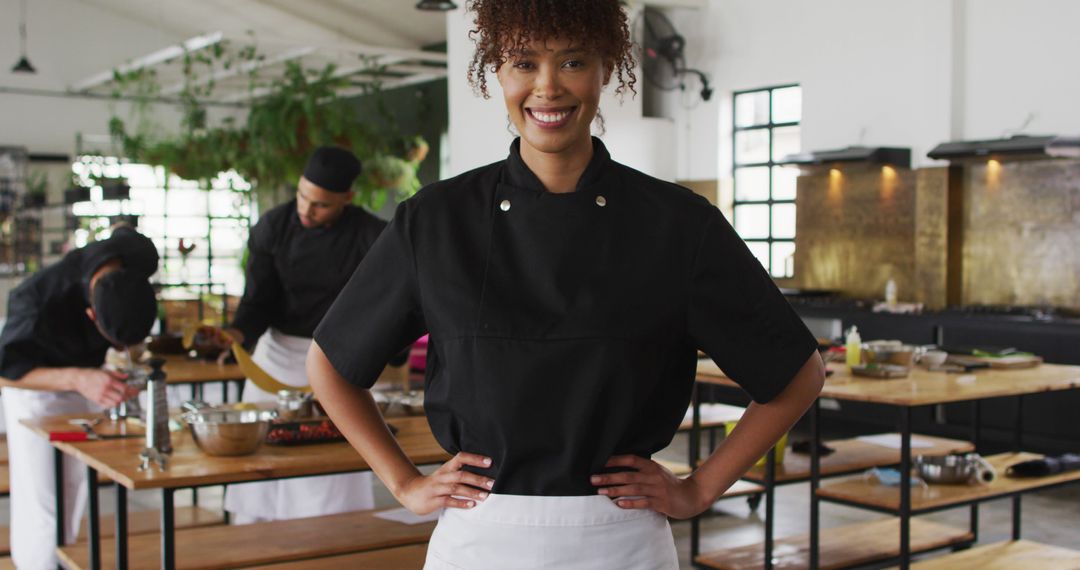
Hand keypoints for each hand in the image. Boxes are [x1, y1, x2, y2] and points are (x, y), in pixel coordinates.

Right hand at [73, 368, 136, 407]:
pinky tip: (115, 401)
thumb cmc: (91, 374)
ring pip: (115, 403)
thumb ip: (118, 374)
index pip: (124, 388)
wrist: (78, 379)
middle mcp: (105, 389)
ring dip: (121, 401)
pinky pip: (107, 405)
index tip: (136, 391)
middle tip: (131, 395)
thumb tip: (126, 376)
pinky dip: (113, 404)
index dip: (132, 391)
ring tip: (123, 398)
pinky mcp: (96, 400)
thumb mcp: (106, 371)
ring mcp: (100, 395)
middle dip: (128, 397)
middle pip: (121, 397)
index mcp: (109, 380)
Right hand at [394, 452, 494, 514]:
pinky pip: (448, 501)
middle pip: (461, 475)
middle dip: (477, 479)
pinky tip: (471, 505)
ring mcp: (436, 489)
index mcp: (446, 468)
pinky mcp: (432, 501)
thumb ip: (459, 474)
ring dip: (472, 492)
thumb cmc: (433, 484)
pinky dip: (460, 503)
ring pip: (455, 488)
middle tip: (492, 483)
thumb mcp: (444, 475)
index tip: (490, 462)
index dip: (475, 459)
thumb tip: (483, 475)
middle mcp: (442, 476)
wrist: (408, 492)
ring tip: (485, 496)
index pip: (460, 458)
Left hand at [591, 455, 709, 518]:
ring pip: (633, 489)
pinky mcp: (660, 502)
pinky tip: (619, 504)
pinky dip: (630, 503)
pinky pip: (643, 502)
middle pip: (628, 475)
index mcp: (651, 466)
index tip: (600, 462)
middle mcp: (653, 476)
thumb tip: (620, 468)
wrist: (691, 496)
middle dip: (609, 477)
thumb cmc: (670, 485)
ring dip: (615, 490)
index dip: (615, 460)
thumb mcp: (657, 473)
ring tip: (601, 492)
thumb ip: (642, 470)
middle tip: (593, 479)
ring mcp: (657, 489)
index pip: (631, 459)